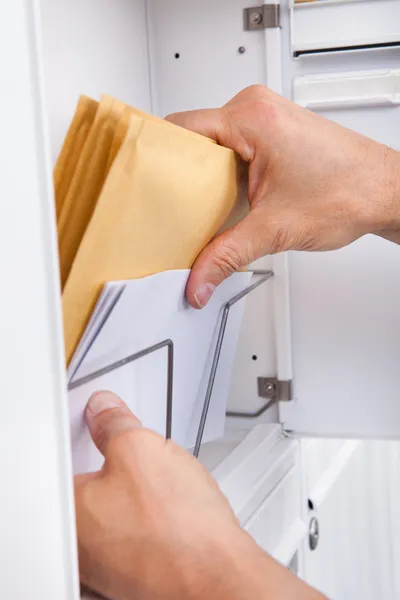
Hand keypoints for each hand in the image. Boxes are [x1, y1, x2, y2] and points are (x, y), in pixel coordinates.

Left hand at [75, 391, 323, 599]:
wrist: (218, 576)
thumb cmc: (180, 529)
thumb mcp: (141, 448)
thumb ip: (113, 423)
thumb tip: (102, 410)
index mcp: (69, 512)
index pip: (65, 458)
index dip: (89, 434)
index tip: (105, 424)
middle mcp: (80, 545)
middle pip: (90, 486)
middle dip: (114, 467)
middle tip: (143, 461)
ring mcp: (106, 565)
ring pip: (116, 510)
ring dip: (135, 496)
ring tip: (164, 492)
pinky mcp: (133, 575)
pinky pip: (135, 534)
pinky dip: (148, 521)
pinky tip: (172, 516)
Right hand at [166, 85, 399, 307]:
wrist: (385, 193)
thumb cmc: (350, 192)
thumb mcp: (274, 229)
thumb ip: (227, 256)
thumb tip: (198, 280)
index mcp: (251, 118)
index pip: (182, 128)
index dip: (158, 156)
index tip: (142, 180)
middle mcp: (257, 111)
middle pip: (193, 139)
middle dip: (179, 175)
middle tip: (168, 207)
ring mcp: (266, 122)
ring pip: (212, 147)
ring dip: (202, 179)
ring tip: (194, 209)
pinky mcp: (274, 137)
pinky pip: (232, 151)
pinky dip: (222, 177)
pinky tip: (222, 203)